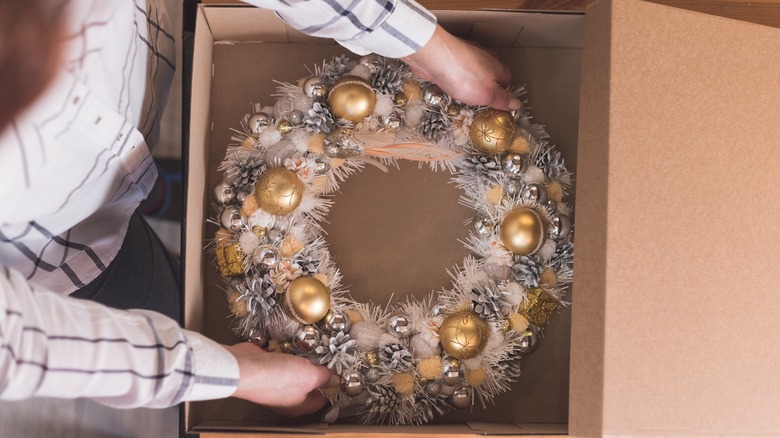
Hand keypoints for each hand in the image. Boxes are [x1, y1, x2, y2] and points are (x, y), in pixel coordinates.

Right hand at [224, 342, 335, 416]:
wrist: (245, 367)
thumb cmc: (276, 378)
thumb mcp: (310, 376)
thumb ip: (324, 377)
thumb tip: (334, 378)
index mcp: (299, 406)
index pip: (321, 400)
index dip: (332, 387)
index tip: (339, 372)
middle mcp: (287, 397)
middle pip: (308, 384)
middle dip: (317, 369)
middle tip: (327, 356)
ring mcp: (275, 383)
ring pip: (295, 371)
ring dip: (302, 359)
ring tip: (312, 347)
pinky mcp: (266, 368)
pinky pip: (282, 360)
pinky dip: (287, 352)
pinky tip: (293, 344)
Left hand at [402, 25, 520, 110]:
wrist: (434, 57)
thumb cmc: (464, 77)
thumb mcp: (487, 94)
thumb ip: (501, 99)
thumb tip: (517, 104)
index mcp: (496, 65)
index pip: (507, 79)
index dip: (503, 91)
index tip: (496, 103)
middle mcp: (484, 55)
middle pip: (490, 72)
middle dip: (486, 85)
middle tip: (478, 100)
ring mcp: (466, 52)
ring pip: (472, 68)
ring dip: (469, 79)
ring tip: (462, 93)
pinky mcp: (449, 53)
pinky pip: (456, 66)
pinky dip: (454, 75)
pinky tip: (447, 83)